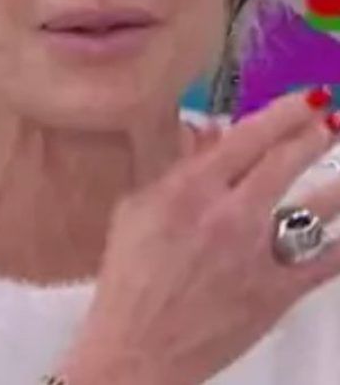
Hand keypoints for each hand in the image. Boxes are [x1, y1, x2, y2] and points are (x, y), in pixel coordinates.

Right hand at [60, 89, 339, 384]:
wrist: (139, 349)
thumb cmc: (129, 281)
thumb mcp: (135, 211)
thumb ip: (172, 169)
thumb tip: (205, 138)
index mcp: (187, 190)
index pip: (247, 137)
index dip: (284, 113)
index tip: (308, 98)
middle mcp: (227, 215)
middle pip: (286, 161)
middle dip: (317, 134)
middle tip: (333, 120)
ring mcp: (258, 253)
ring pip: (317, 205)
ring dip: (339, 182)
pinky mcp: (279, 290)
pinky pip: (328, 258)